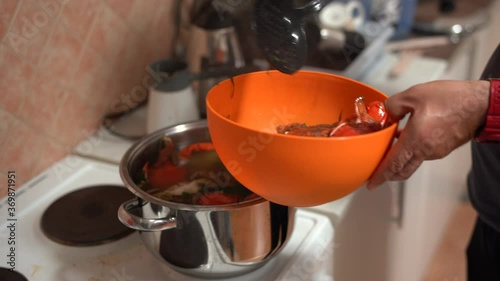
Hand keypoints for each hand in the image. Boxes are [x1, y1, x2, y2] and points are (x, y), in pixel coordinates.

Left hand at [367, 80, 489, 189]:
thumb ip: (393, 105)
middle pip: (402, 169)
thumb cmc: (450, 99)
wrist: (480, 103)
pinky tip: (406, 136)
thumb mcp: (414, 95)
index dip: (381, 175)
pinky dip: (411, 149)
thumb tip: (385, 114)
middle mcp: (426, 151)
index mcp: (416, 141)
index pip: (394, 165)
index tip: (371, 184)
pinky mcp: (444, 148)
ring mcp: (436, 151)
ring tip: (389, 145)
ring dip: (399, 157)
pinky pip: (422, 153)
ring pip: (412, 160)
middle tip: (376, 171)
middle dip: (388, 173)